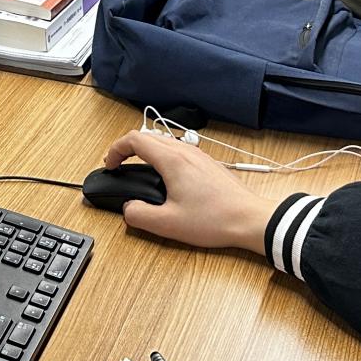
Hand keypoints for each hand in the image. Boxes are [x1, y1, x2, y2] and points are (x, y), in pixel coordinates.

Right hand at [99, 130, 279, 254]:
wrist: (250, 220)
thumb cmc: (215, 220)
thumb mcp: (169, 224)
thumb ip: (139, 216)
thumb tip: (128, 208)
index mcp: (172, 160)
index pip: (134, 139)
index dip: (115, 149)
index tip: (110, 164)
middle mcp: (185, 151)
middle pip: (148, 136)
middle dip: (128, 148)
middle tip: (119, 165)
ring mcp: (199, 155)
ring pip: (164, 141)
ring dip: (146, 151)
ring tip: (140, 170)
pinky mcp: (208, 163)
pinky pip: (178, 149)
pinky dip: (163, 156)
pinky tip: (167, 178)